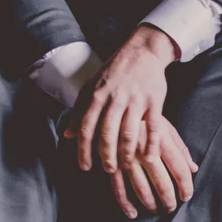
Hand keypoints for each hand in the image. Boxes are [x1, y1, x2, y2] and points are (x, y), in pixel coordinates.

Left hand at [71, 24, 178, 175]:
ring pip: (129, 133)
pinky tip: (149, 158)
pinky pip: (153, 127)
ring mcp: (136, 100)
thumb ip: (80, 110)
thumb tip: (67, 134)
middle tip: (107, 170)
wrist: (142, 51)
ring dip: (126, 153)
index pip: (86, 127)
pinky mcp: (154, 101)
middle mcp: (115, 98)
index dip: (84, 149)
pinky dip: (152, 144)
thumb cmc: (114, 71)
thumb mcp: (92, 86)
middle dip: (106, 156)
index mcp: (97, 95)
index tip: (85, 166)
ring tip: (125, 166)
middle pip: (107, 133)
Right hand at [107, 114, 197, 218]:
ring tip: (156, 209)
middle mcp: (144, 150)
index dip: (185, 186)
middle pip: (161, 182)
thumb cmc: (143, 118)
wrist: (113, 106)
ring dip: (150, 203)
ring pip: (141, 188)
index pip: (179, 168)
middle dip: (168, 199)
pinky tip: (133, 214)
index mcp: (160, 139)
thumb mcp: (164, 126)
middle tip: (171, 207)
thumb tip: (194, 168)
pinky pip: (118, 187)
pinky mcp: (111, 162)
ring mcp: (126, 158)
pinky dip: (125, 203)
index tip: (186, 196)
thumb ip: (180, 147)